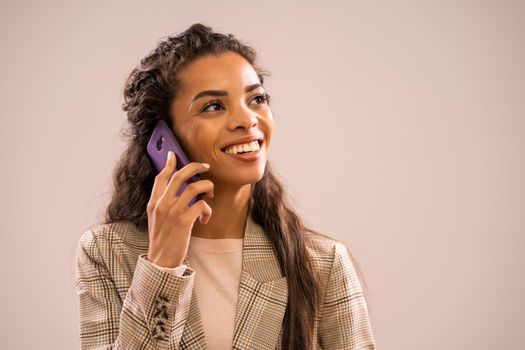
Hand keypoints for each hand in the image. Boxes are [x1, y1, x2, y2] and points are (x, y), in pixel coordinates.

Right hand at [146, 151, 213, 267]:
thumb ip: (162, 204)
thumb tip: (176, 190)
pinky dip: (207, 210)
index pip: (161, 177)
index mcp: (154, 203)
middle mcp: (162, 204)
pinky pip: (201, 205)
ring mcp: (172, 212)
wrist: (161, 261)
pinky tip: (205, 218)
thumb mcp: (155, 219)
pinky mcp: (184, 221)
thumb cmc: (162, 240)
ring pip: (194, 187)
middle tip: (206, 167)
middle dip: (195, 167)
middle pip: (180, 176)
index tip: (174, 154)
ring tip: (210, 194)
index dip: (169, 163)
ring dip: (207, 187)